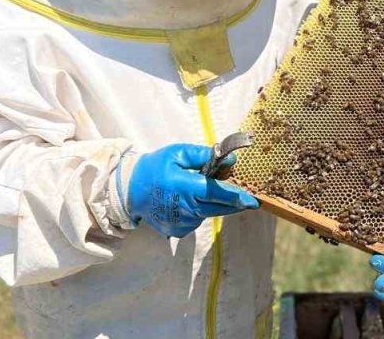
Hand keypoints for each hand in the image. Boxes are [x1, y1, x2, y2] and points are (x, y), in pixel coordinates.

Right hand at [125, 143, 259, 237]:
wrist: (129, 191)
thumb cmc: (155, 167)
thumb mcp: (178, 153)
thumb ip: (205, 156)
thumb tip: (230, 161)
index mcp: (185, 187)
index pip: (218, 193)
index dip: (238, 197)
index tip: (254, 200)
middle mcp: (186, 208)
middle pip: (220, 208)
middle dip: (233, 202)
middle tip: (244, 196)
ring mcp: (181, 223)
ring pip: (209, 213)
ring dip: (212, 204)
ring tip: (197, 190)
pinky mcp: (178, 231)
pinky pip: (197, 220)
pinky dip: (199, 210)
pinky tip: (187, 201)